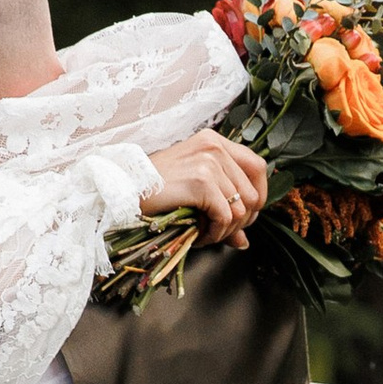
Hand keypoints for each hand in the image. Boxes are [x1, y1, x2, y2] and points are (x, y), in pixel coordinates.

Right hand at [138, 129, 265, 248]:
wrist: (123, 189)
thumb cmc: (155, 189)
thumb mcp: (194, 189)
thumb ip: (223, 206)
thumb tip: (244, 241)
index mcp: (214, 141)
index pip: (257, 166)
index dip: (259, 196)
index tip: (246, 216)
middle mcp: (215, 147)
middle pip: (252, 194)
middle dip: (241, 222)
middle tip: (220, 232)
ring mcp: (209, 162)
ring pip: (240, 209)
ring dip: (225, 231)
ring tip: (205, 234)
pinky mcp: (201, 181)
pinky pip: (224, 217)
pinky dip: (214, 234)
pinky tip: (198, 236)